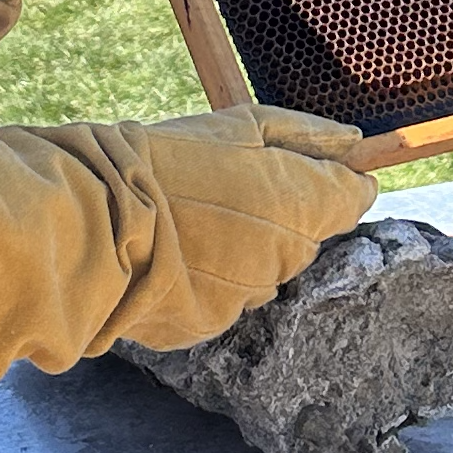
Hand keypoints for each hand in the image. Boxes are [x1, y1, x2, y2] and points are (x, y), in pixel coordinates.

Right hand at [80, 104, 378, 342]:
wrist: (96, 221)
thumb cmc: (163, 163)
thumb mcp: (235, 127)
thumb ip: (305, 135)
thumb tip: (357, 141)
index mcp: (298, 204)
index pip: (351, 199)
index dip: (334, 183)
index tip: (306, 171)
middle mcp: (284, 258)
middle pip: (305, 238)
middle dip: (278, 217)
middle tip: (225, 192)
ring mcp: (249, 297)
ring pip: (264, 271)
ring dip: (242, 251)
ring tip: (192, 222)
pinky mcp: (212, 324)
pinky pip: (225, 299)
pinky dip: (208, 279)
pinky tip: (175, 254)